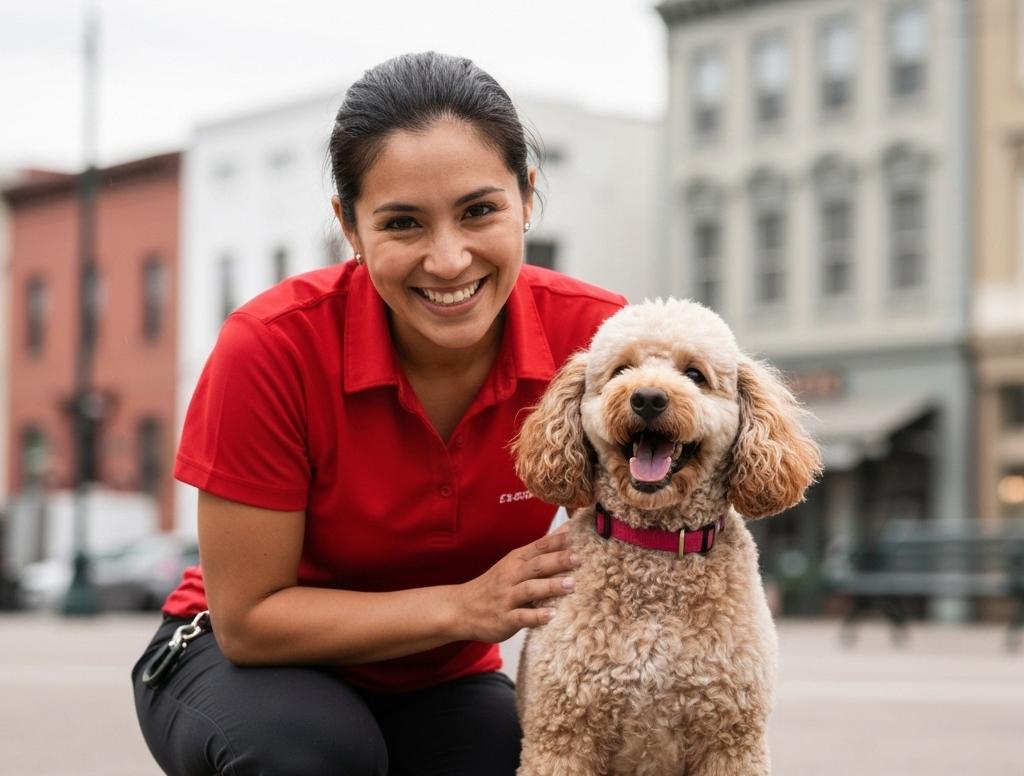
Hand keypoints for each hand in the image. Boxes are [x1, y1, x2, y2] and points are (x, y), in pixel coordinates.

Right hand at [453, 526, 579, 642]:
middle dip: (558, 561)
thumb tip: (567, 530)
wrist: (462, 608)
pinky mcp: (504, 619)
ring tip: (571, 585)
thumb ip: (540, 549)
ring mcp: (507, 598)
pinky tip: (552, 615)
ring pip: (530, 590)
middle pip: (536, 566)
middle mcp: (511, 576)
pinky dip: (537, 616)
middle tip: (579, 559)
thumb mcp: (514, 562)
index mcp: (515, 561)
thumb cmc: (495, 585)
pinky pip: (522, 617)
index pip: (538, 547)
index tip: (576, 536)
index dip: (556, 541)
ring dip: (551, 587)